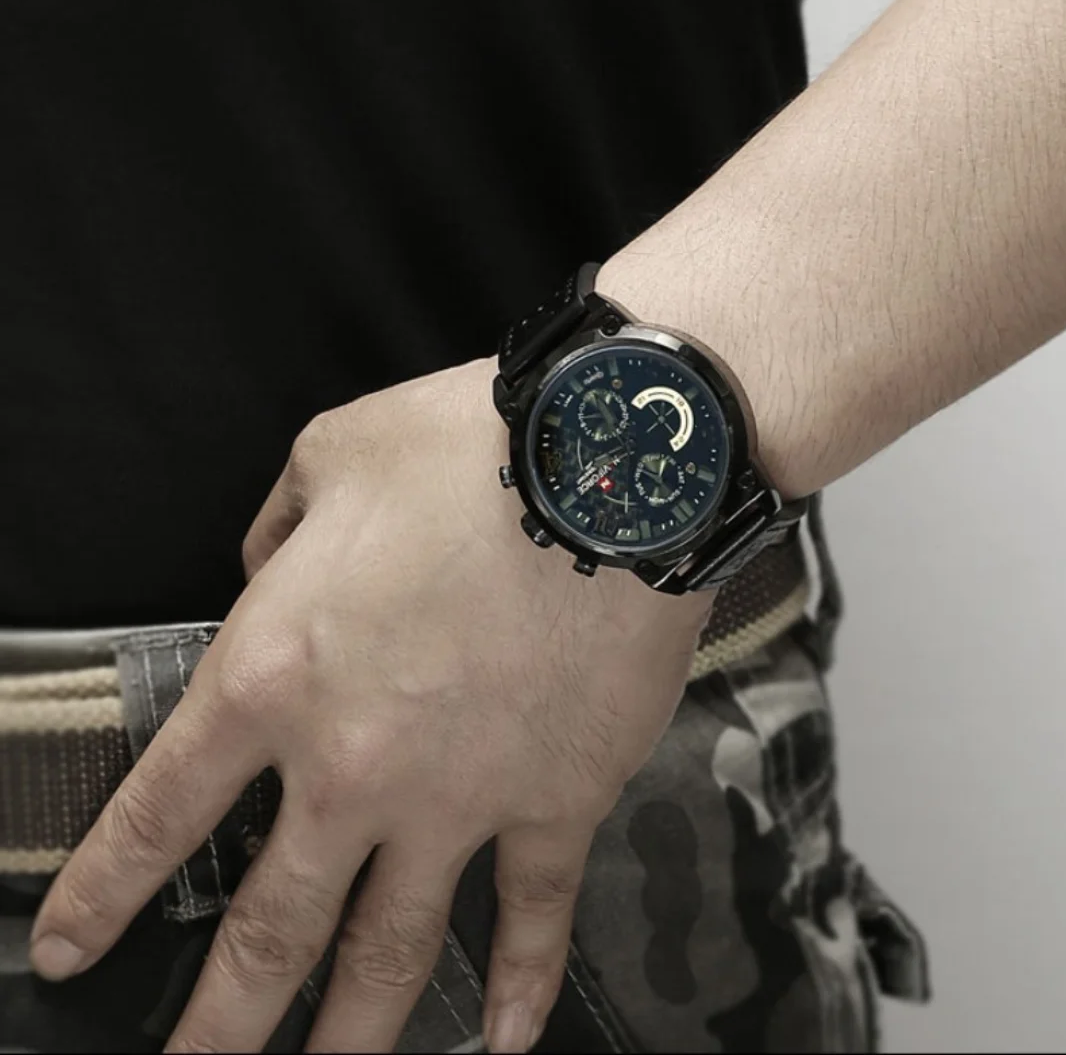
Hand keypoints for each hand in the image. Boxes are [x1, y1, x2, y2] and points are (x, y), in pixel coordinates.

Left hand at [29, 357, 712, 1052]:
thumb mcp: (334, 455)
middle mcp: (355, 763)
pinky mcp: (558, 802)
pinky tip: (506, 1037)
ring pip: (392, 955)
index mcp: (278, 671)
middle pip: (268, 928)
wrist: (613, 464)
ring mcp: (462, 798)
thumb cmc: (470, 447)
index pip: (163, 813)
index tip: (75, 949)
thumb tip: (266, 575)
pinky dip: (521, 984)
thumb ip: (275, 531)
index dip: (108, 892)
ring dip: (350, 1037)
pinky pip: (532, 916)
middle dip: (218, 1019)